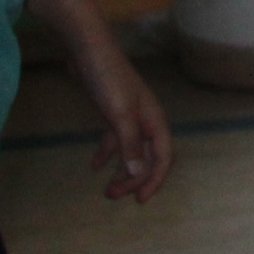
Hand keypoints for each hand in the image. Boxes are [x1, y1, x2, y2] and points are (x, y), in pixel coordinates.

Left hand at [68, 34, 169, 202]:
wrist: (90, 51)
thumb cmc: (108, 80)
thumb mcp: (120, 114)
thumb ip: (130, 144)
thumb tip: (140, 173)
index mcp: (154, 120)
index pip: (163, 156)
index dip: (154, 180)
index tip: (139, 201)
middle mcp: (147, 120)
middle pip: (148, 156)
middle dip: (134, 179)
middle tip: (113, 197)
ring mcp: (130, 116)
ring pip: (132, 151)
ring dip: (122, 171)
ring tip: (106, 189)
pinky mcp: (114, 112)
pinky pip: (116, 140)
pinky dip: (107, 154)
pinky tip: (94, 166)